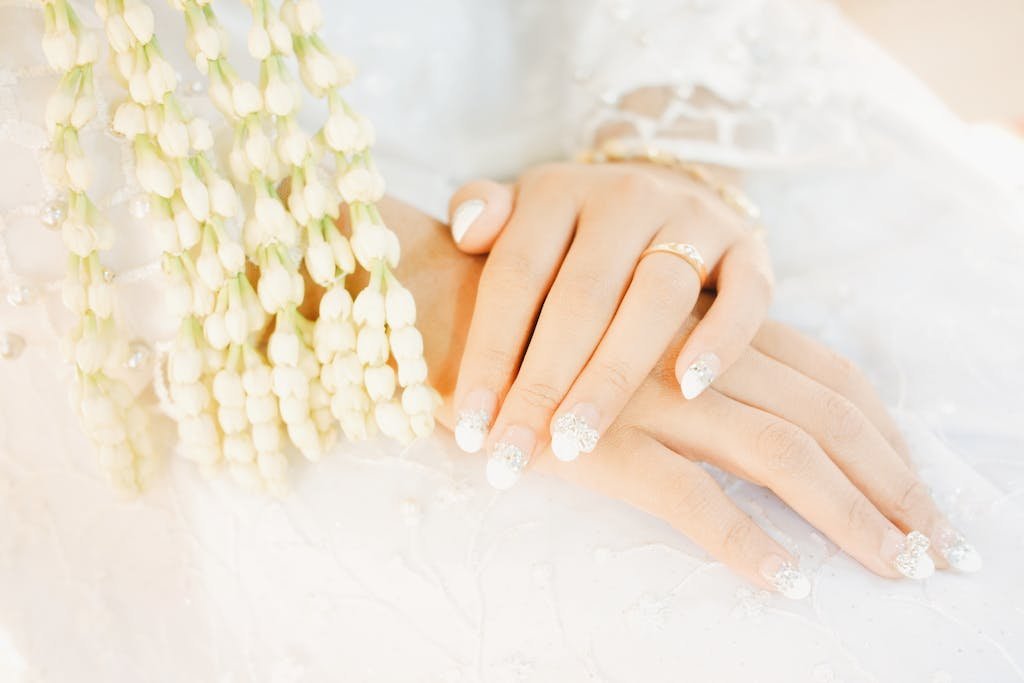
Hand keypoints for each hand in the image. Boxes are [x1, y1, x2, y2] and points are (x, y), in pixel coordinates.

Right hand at [380, 197, 979, 596]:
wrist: (440, 305)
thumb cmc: (529, 320)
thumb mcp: (622, 325)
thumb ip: (681, 352)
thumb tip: (731, 401)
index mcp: (708, 325)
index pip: (830, 375)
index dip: (886, 433)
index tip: (919, 489)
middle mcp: (694, 356)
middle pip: (825, 419)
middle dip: (891, 485)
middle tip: (938, 550)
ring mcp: (652, 397)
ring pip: (780, 456)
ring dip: (847, 517)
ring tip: (894, 568)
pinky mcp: (602, 443)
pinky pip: (691, 499)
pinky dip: (744, 543)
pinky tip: (787, 583)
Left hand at [444, 161, 771, 487]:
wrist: (667, 184)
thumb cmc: (573, 227)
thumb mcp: (520, 208)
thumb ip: (482, 212)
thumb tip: (467, 232)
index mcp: (557, 191)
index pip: (515, 275)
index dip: (488, 353)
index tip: (467, 428)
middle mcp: (625, 197)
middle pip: (582, 296)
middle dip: (543, 384)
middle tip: (516, 453)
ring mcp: (693, 218)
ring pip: (657, 298)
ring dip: (614, 375)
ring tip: (577, 439)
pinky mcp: (749, 247)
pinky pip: (745, 294)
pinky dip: (721, 340)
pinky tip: (688, 390)